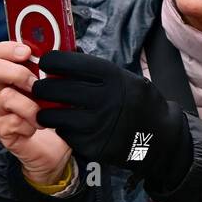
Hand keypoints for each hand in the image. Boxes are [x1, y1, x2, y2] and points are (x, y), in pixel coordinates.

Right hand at [0, 41, 72, 184]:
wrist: (58, 149)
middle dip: (16, 72)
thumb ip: (58, 70)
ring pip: (5, 97)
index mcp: (13, 76)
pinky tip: (38, 127)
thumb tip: (70, 49)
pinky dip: (29, 125)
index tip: (27, 52)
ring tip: (44, 112)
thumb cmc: (57, 114)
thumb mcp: (60, 89)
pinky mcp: (1, 130)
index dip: (7, 49)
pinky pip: (11, 122)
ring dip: (30, 104)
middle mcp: (1, 90)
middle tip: (35, 83)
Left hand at [33, 51, 190, 191]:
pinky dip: (64, 129)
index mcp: (112, 77)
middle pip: (52, 89)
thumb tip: (65, 55)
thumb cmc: (138, 103)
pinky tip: (71, 125)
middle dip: (41, 88)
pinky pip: (64, 134)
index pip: (65, 62)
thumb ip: (97, 71)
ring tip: (50, 110)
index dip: (50, 62)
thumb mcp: (126, 79)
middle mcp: (104, 99)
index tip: (46, 64)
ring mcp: (98, 125)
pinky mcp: (93, 145)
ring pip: (52, 115)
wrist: (161, 137)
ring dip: (46, 112)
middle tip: (41, 89)